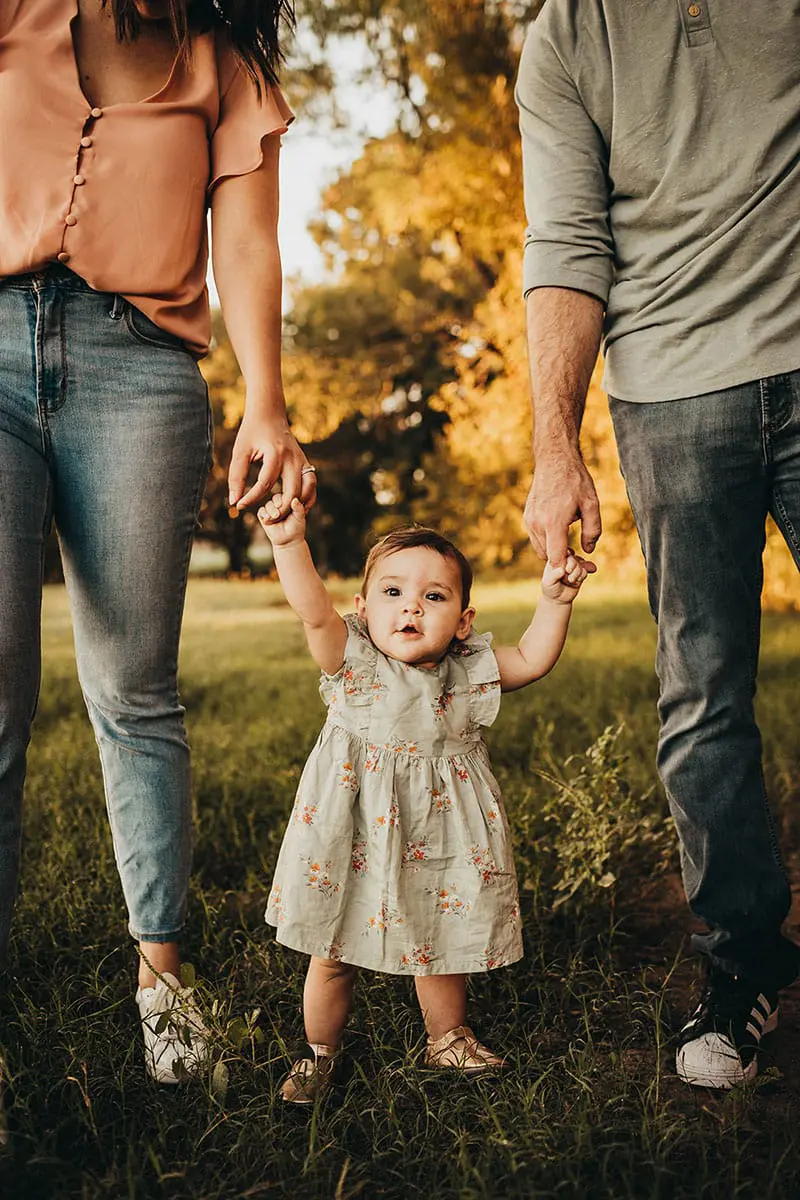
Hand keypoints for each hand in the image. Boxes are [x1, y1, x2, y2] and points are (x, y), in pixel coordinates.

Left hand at [227, 412, 317, 514]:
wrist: (270, 413)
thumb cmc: (252, 431)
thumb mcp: (240, 451)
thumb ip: (236, 476)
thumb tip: (234, 501)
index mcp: (275, 453)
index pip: (265, 483)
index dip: (251, 498)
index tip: (239, 506)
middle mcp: (292, 458)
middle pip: (292, 493)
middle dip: (279, 510)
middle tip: (266, 519)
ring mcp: (302, 460)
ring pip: (306, 491)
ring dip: (296, 506)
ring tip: (281, 515)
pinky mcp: (305, 462)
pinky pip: (311, 484)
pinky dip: (306, 498)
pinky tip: (294, 506)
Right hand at [257, 494, 306, 547]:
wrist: (288, 540)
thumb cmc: (296, 528)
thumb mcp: (300, 517)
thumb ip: (298, 508)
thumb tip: (295, 499)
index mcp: (288, 501)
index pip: (285, 495)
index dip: (284, 498)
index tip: (284, 504)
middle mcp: (279, 504)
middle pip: (275, 498)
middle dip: (276, 503)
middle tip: (279, 509)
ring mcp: (271, 510)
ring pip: (268, 504)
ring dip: (271, 509)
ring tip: (275, 516)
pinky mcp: (264, 516)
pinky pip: (261, 511)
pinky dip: (264, 513)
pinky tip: (268, 518)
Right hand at [524, 453, 600, 567]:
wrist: (554, 459)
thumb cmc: (575, 480)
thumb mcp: (591, 504)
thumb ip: (592, 530)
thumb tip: (588, 550)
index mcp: (553, 523)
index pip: (555, 559)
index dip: (567, 567)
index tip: (579, 564)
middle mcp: (537, 523)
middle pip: (547, 557)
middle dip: (561, 559)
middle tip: (577, 553)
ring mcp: (529, 520)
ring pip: (540, 549)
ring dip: (553, 550)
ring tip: (569, 541)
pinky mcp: (527, 516)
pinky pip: (536, 538)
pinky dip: (546, 540)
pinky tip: (560, 531)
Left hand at [541, 551, 595, 603]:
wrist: (558, 599)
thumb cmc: (550, 588)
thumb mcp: (548, 582)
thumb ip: (554, 575)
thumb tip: (562, 570)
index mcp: (555, 560)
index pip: (562, 552)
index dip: (566, 554)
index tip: (567, 557)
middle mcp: (565, 562)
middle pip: (573, 558)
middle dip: (572, 565)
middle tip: (568, 571)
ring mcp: (573, 568)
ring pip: (580, 565)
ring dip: (576, 573)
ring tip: (570, 581)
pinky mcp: (580, 574)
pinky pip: (585, 572)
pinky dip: (581, 577)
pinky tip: (576, 582)